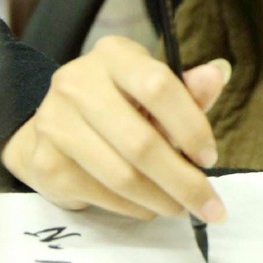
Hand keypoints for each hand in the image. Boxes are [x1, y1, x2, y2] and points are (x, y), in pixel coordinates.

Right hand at [0, 34, 231, 223]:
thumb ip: (188, 89)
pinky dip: (132, 207)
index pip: (158, 86)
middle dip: (182, 181)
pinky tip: (148, 207)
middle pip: (141, 142)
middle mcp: (77, 82)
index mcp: (113, 54)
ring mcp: (55, 122)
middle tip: (208, 205)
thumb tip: (218, 74)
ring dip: (160, 199)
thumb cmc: (120, 102)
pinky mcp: (44, 162)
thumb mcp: (154, 87)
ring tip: (181, 207)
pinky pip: (100, 194)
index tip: (210, 158)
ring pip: (121, 175)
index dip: (190, 126)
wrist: (55, 124)